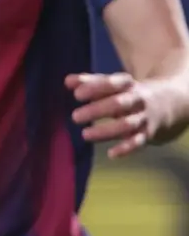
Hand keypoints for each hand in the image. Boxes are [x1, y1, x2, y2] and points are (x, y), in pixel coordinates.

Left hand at [69, 71, 184, 158]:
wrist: (167, 103)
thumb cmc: (127, 93)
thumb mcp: (113, 84)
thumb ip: (90, 82)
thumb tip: (67, 81)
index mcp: (127, 84)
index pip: (112, 83)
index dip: (95, 87)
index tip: (77, 94)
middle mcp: (137, 100)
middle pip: (119, 103)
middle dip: (98, 110)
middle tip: (75, 116)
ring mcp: (143, 117)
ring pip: (127, 124)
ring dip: (106, 131)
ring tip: (85, 134)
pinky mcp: (148, 134)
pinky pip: (138, 142)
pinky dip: (126, 149)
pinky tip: (111, 154)